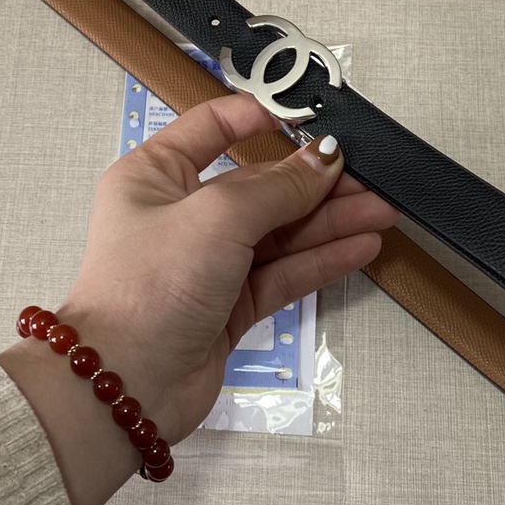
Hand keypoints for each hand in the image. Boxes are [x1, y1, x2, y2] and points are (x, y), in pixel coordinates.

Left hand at [65, 92, 398, 441]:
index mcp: (155, 175)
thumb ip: (278, 187)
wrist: (125, 386)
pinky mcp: (229, 305)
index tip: (309, 119)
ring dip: (330, 221)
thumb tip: (324, 158)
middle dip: (314, 182)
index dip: (260, 117)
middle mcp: (180, 215)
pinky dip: (321, 259)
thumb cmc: (145, 289)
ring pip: (279, 232)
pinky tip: (359, 246)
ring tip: (380, 212)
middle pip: (259, 185)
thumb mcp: (216, 217)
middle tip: (365, 178)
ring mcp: (207, 262)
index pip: (212, 128)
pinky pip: (283, 272)